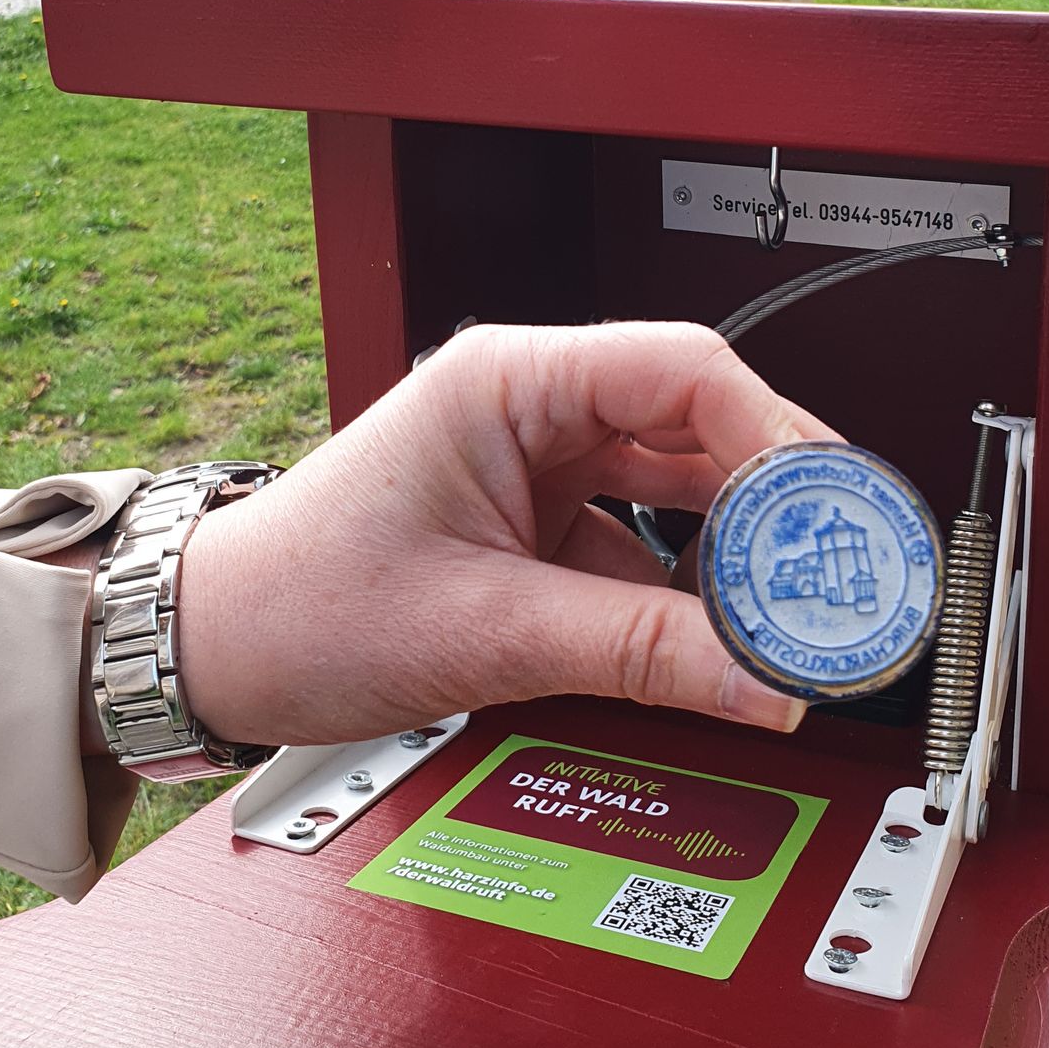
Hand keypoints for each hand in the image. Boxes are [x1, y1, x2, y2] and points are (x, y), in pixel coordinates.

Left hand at [177, 323, 838, 746]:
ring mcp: (535, 458)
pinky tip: (719, 633)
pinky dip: (684, 585)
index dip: (772, 434)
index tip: (828, 509)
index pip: (683, 368)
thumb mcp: (487, 630)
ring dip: (734, 544)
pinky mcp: (535, 517)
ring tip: (794, 603)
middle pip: (695, 420)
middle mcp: (530, 401)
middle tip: (837, 564)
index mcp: (509, 378)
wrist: (210, 644)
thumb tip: (759, 678)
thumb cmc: (300, 599)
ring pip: (673, 481)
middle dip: (771, 493)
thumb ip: (638, 651)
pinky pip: (639, 536)